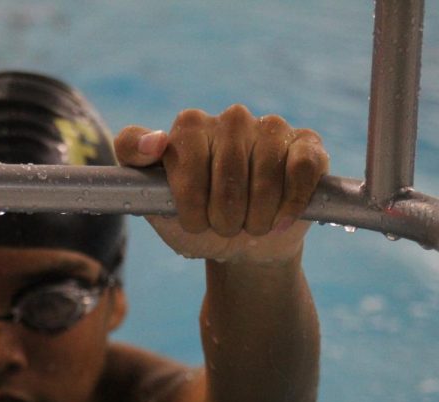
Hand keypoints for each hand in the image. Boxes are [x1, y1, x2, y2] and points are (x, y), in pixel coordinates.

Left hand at [114, 105, 327, 263]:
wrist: (242, 244)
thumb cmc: (195, 218)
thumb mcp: (151, 196)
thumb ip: (132, 156)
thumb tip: (156, 141)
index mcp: (190, 126)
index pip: (184, 156)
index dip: (189, 200)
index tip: (192, 219)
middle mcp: (231, 118)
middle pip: (226, 176)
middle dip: (222, 218)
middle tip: (222, 227)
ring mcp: (270, 127)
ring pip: (265, 177)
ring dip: (256, 218)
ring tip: (250, 225)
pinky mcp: (306, 144)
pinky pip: (302, 169)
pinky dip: (291, 203)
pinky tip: (280, 219)